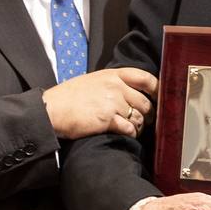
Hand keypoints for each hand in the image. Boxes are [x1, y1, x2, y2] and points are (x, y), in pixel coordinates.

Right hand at [43, 67, 157, 138]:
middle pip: (145, 101)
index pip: (145, 77)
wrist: (51, 109)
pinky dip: (131, 133)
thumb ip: (112, 83)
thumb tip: (128, 92)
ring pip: (139, 117)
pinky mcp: (108, 120)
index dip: (156, 89)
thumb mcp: (92, 81)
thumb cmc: (68, 97)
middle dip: (149, 113)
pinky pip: (129, 128)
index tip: (158, 97)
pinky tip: (126, 134)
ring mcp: (113, 103)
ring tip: (134, 129)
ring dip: (139, 125)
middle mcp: (115, 87)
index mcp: (112, 75)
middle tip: (147, 120)